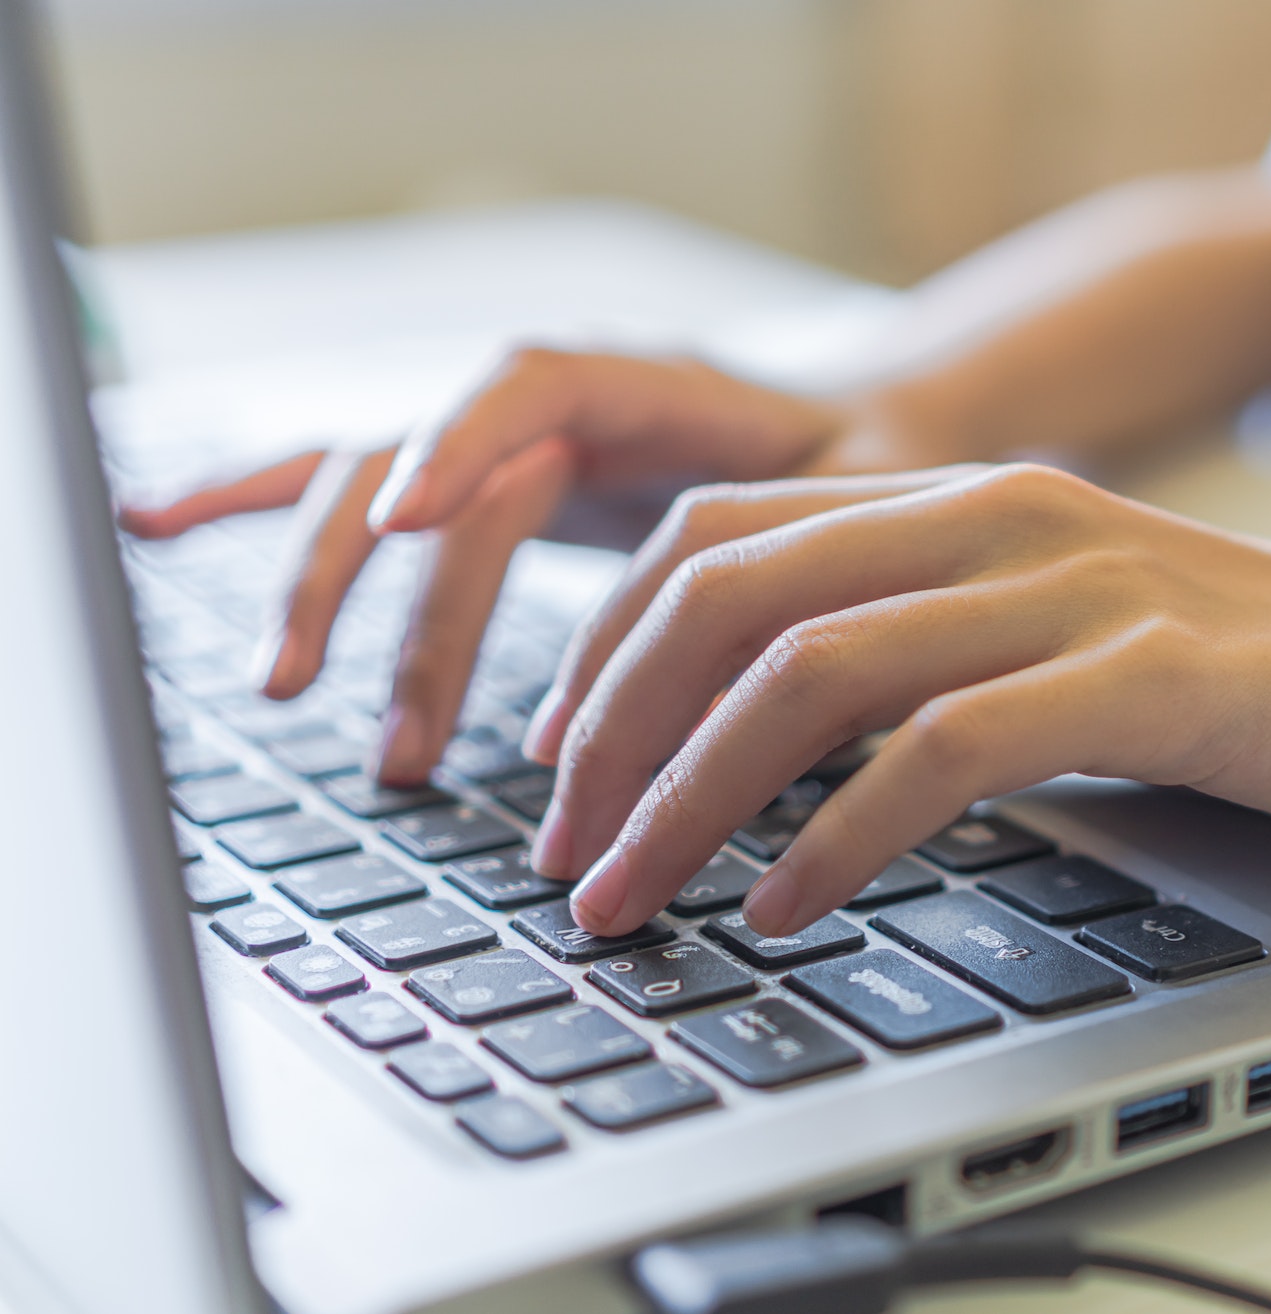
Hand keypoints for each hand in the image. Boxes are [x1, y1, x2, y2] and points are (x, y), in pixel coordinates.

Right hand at [118, 349, 924, 782]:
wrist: (871, 433)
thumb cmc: (870, 473)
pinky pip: (354, 480)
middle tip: (399, 743)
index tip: (405, 521)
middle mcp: (553, 399)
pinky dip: (260, 498)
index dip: (458, 442)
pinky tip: (166, 522)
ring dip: (320, 585)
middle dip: (396, 598)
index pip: (527, 382)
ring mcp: (504, 435)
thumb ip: (790, 568)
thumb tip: (729, 714)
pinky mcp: (479, 480)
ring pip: (371, 482)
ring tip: (285, 688)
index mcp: (649, 379)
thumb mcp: (855, 507)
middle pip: (428, 465)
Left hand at [534, 463, 1270, 936]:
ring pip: (815, 670)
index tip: (564, 764)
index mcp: (965, 501)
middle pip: (733, 598)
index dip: (610, 649)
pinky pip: (945, 748)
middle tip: (567, 855)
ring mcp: (1079, 588)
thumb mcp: (1057, 638)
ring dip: (692, 796)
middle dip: (615, 735)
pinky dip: (838, 834)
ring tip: (636, 895)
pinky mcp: (1155, 677)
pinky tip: (789, 905)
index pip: (722, 540)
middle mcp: (1002, 520)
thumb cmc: (1251, 683)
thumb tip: (764, 753)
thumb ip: (925, 656)